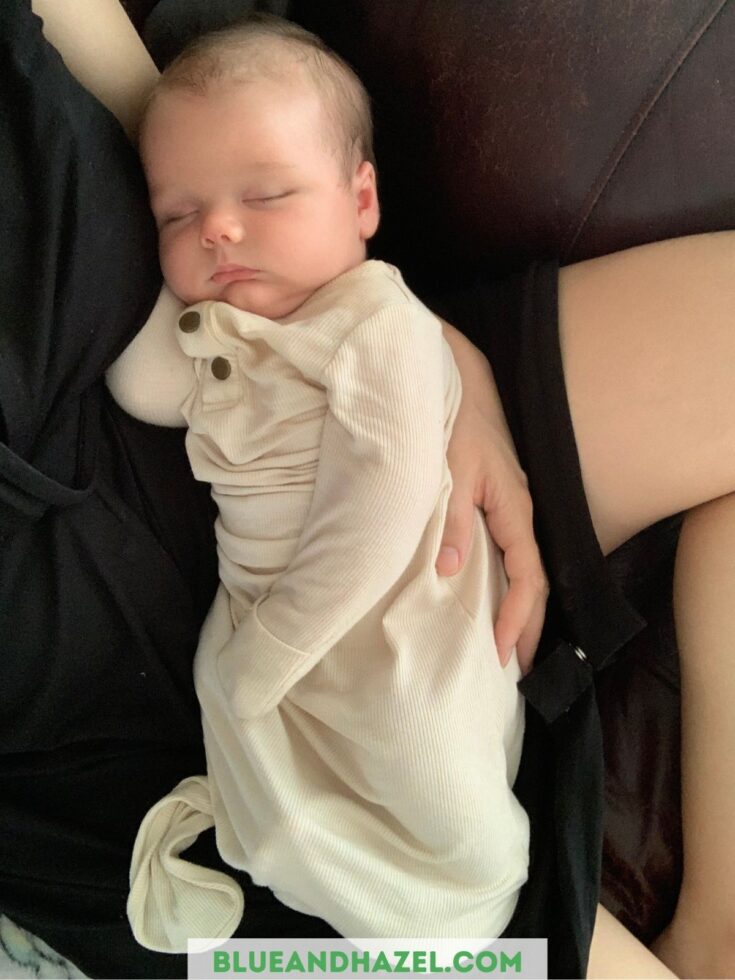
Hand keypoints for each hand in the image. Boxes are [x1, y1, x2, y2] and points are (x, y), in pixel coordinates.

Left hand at [438, 321, 547, 673]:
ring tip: (510, 650)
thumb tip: (450, 572)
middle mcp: (520, 513)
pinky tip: (495, 603)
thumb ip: (450, 520)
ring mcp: (512, 509)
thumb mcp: (448, 470)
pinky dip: (509, 587)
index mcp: (514, 509)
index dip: (518, 618)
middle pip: (535, 582)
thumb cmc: (452, 424)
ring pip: (526, 571)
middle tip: (518, 672)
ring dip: (521, 611)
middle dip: (528, 627)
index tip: (502, 653)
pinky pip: (511, 556)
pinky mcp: (498, 505)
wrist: (458, 384)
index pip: (527, 577)